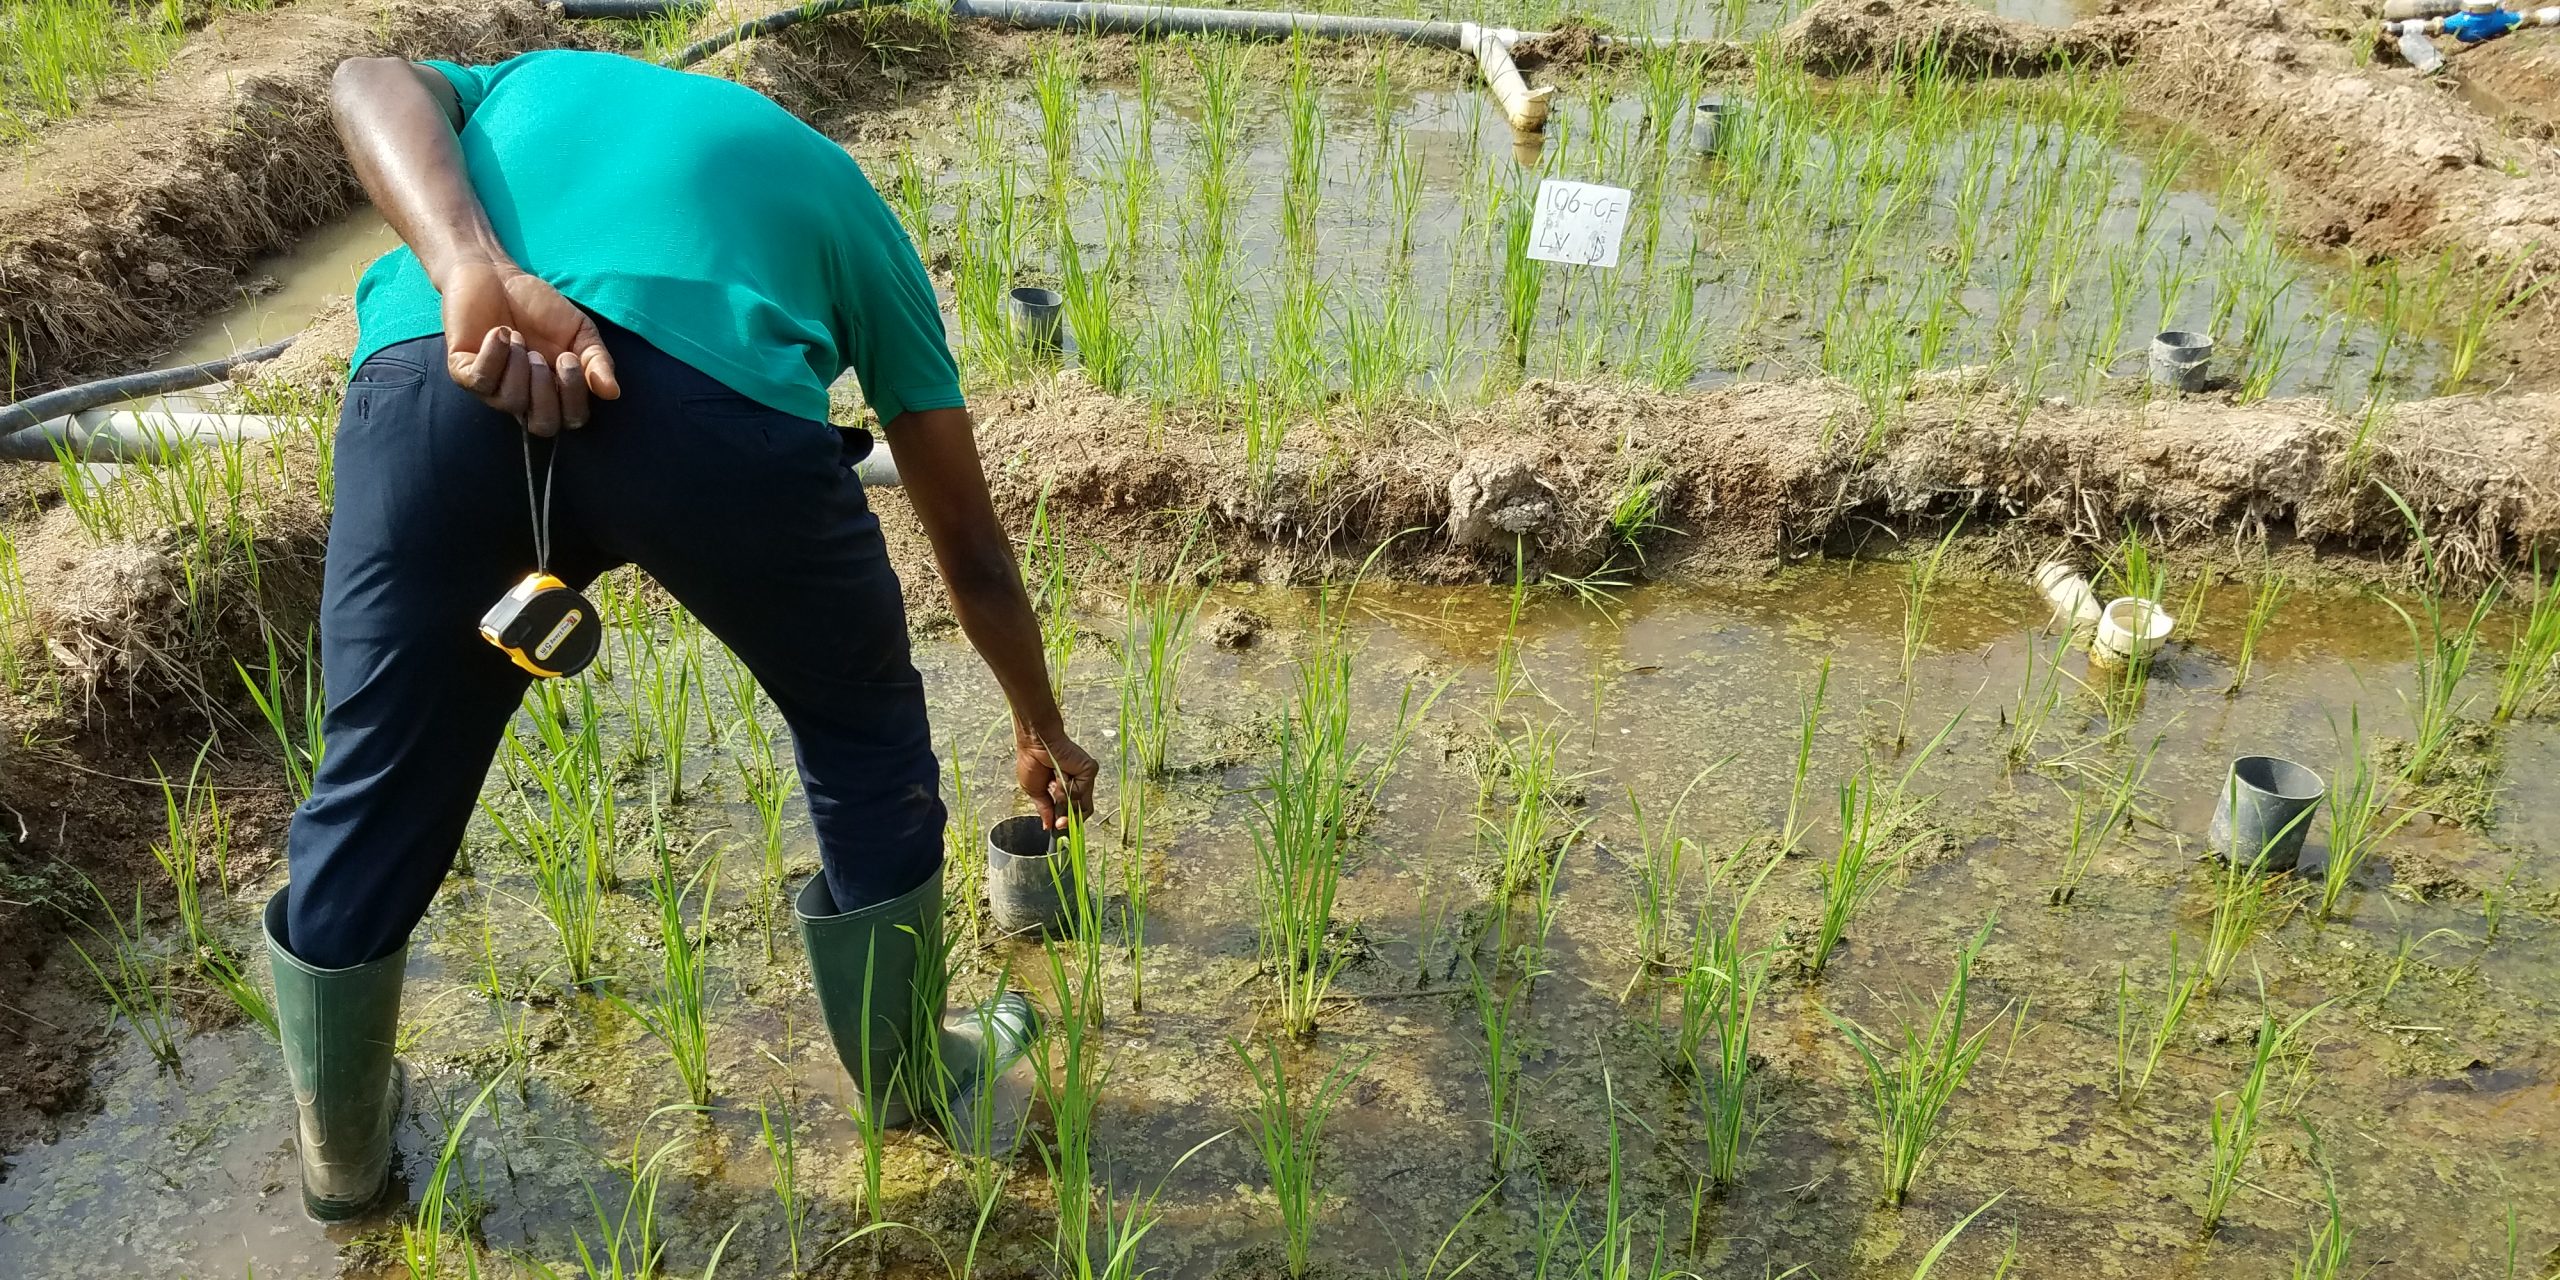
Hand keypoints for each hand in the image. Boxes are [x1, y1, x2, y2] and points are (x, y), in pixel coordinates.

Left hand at [438, 257, 619, 434]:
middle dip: (546, 392)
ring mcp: (493, 388)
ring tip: (517, 336)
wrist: (496, 276)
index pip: (571, 419)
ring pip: (511, 403)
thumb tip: (612, 392)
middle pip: (542, 426)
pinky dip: (494, 355)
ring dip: (519, 367)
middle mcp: (525, 397)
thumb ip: (597, 360)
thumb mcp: (579, 331)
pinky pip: (480, 381)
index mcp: (555, 391)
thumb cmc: (539, 307)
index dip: (573, 397)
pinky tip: (499, 332)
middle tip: (541, 355)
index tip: (570, 358)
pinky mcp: (463, 372)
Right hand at [1015, 724, 1097, 832]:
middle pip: (1083, 810)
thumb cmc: (1032, 762)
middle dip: (1069, 819)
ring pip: (1081, 803)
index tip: (1058, 828)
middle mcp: (1080, 783)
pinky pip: (1080, 791)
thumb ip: (1045, 809)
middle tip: (1059, 823)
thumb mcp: (1036, 791)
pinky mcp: (1089, 769)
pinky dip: (1065, 787)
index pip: (1075, 810)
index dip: (1068, 822)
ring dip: (1063, 798)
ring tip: (1053, 781)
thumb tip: (1047, 826)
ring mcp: (1086, 777)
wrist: (1035, 744)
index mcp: (1068, 788)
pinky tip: (1059, 774)